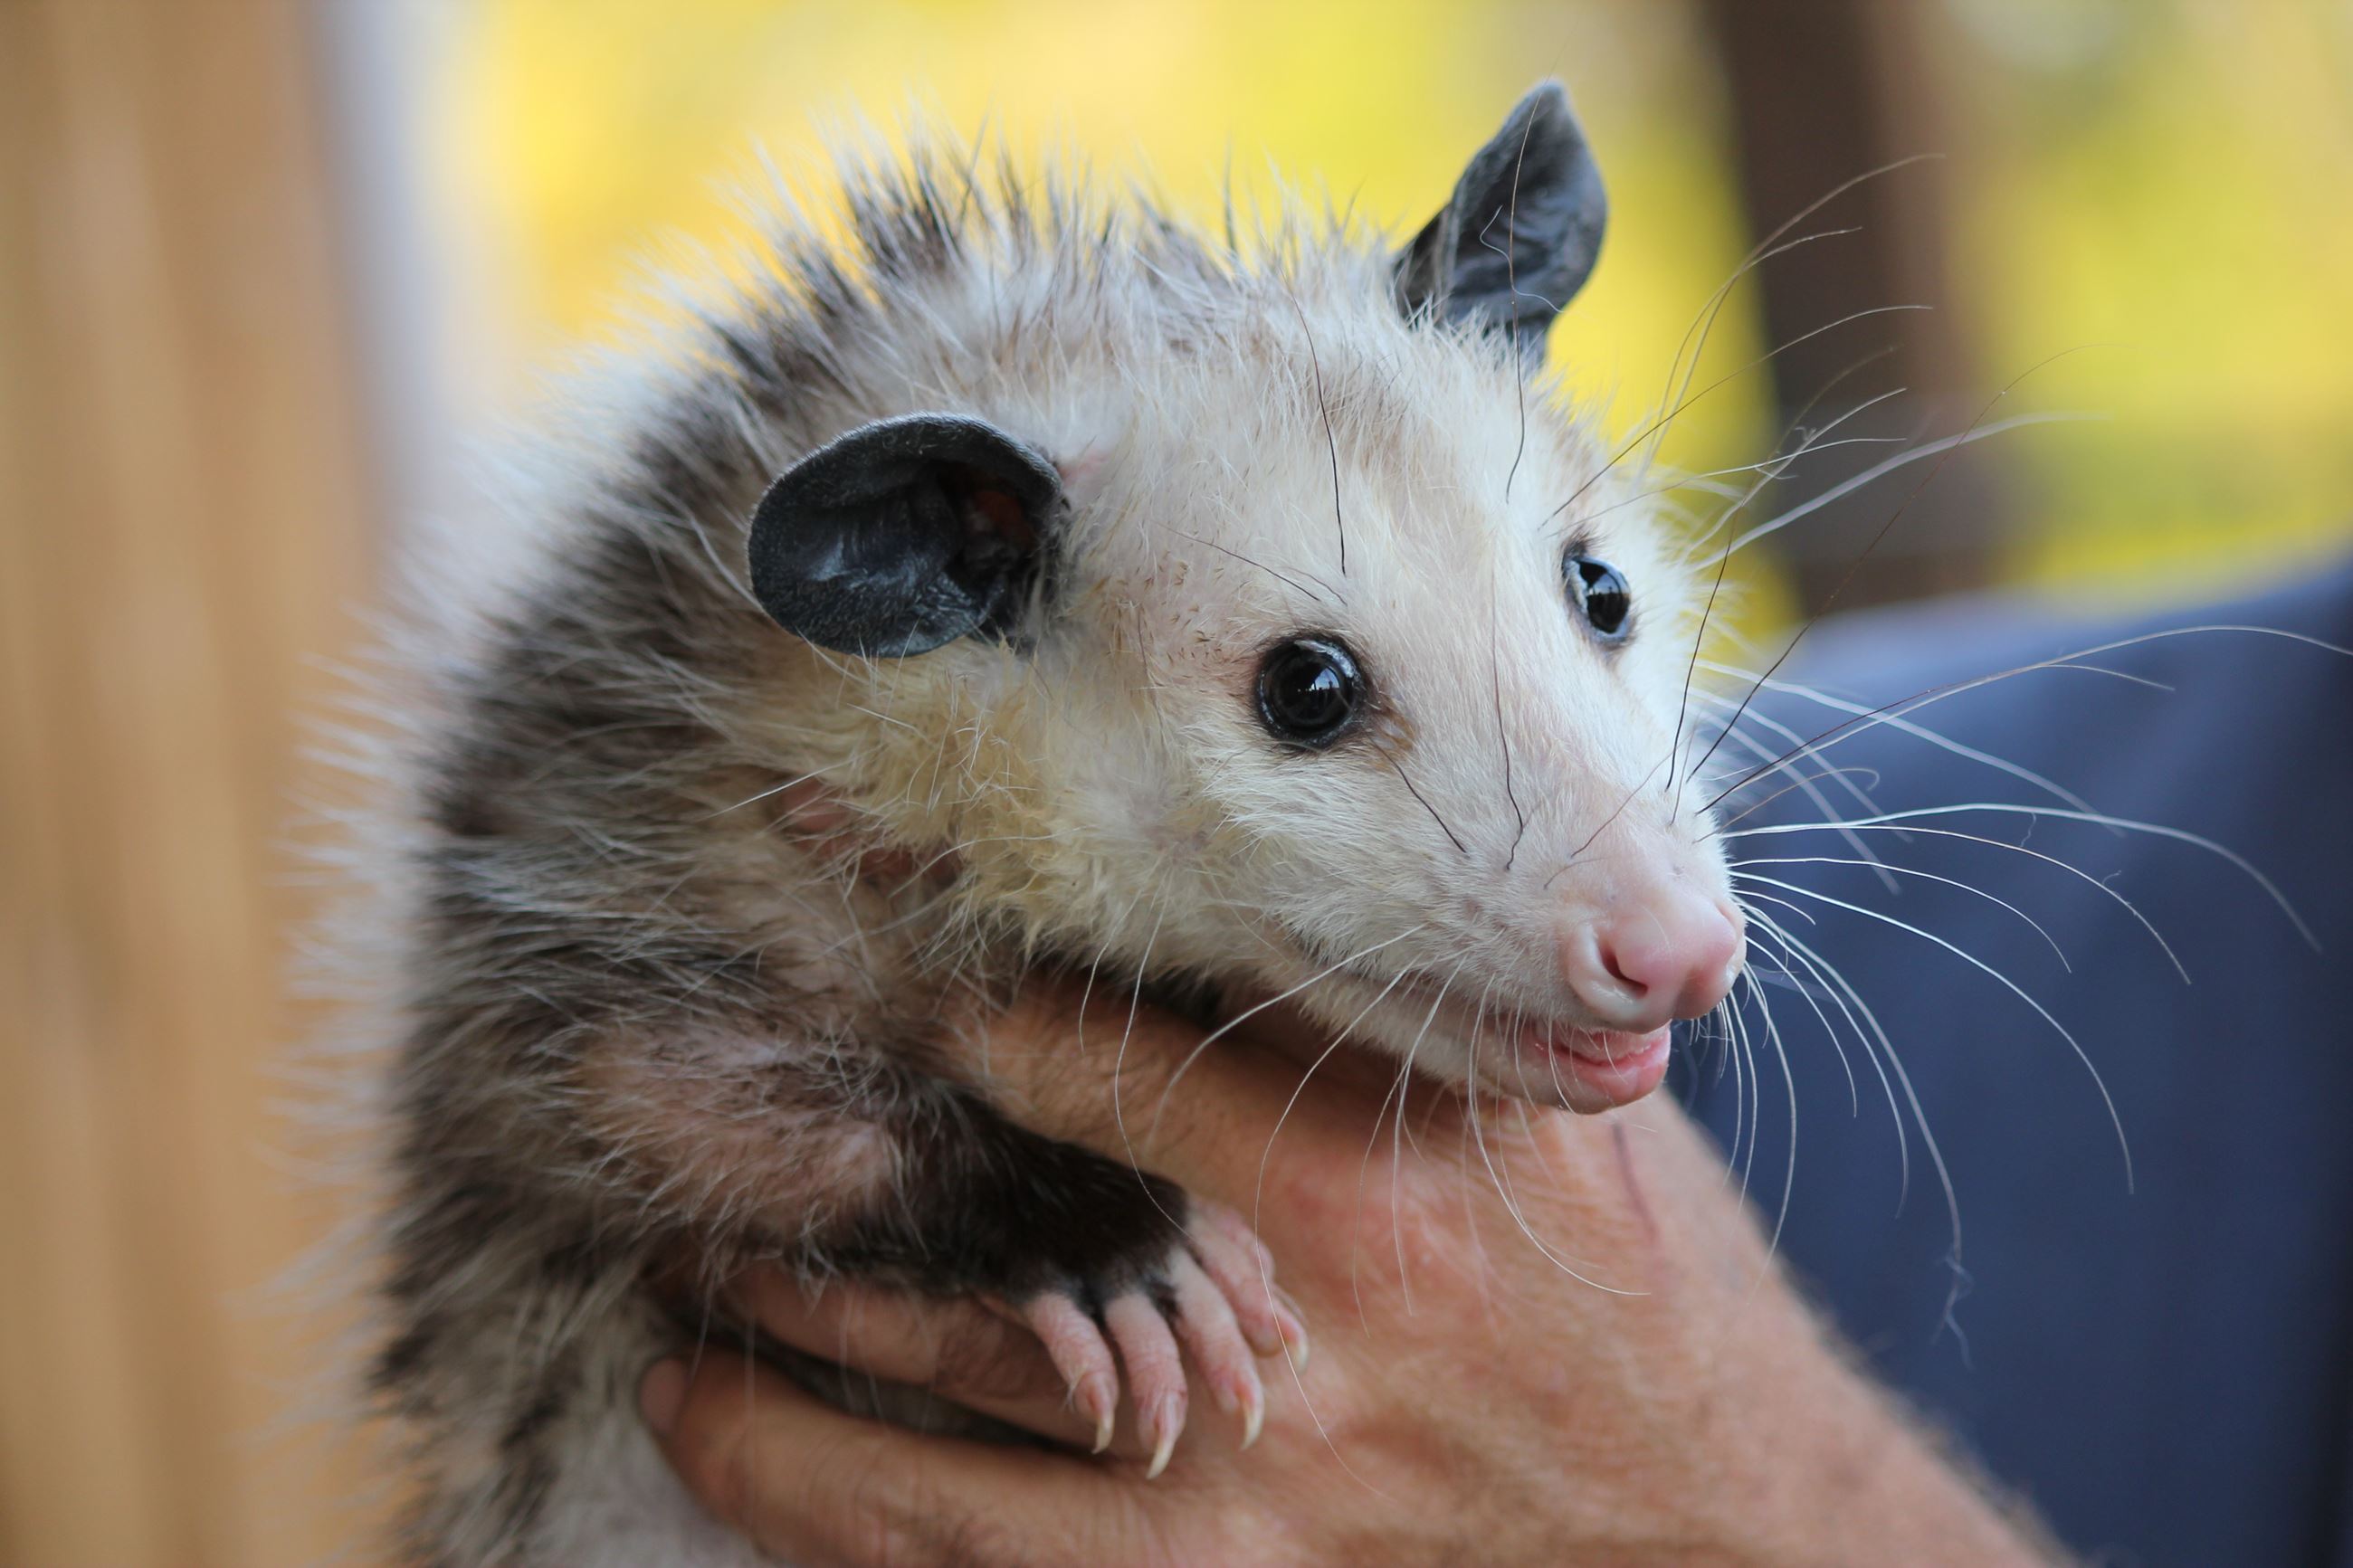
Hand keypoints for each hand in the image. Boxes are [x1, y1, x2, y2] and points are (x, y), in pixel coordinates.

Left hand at [640, 988, 2066, 1565]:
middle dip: (811, 1186)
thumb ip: (1401, 1027)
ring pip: (940, 1453)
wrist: (1739, 1544)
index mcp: (1371, 1170)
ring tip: (679, 1326)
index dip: (936, 970)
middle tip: (683, 1124)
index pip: (1093, 1046)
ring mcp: (1242, 1495)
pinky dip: (852, 1533)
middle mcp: (1288, 1330)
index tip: (823, 906)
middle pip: (977, 1243)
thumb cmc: (1654, 1309)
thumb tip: (1255, 914)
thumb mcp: (1560, 1127)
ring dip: (781, 1388)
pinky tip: (755, 1476)